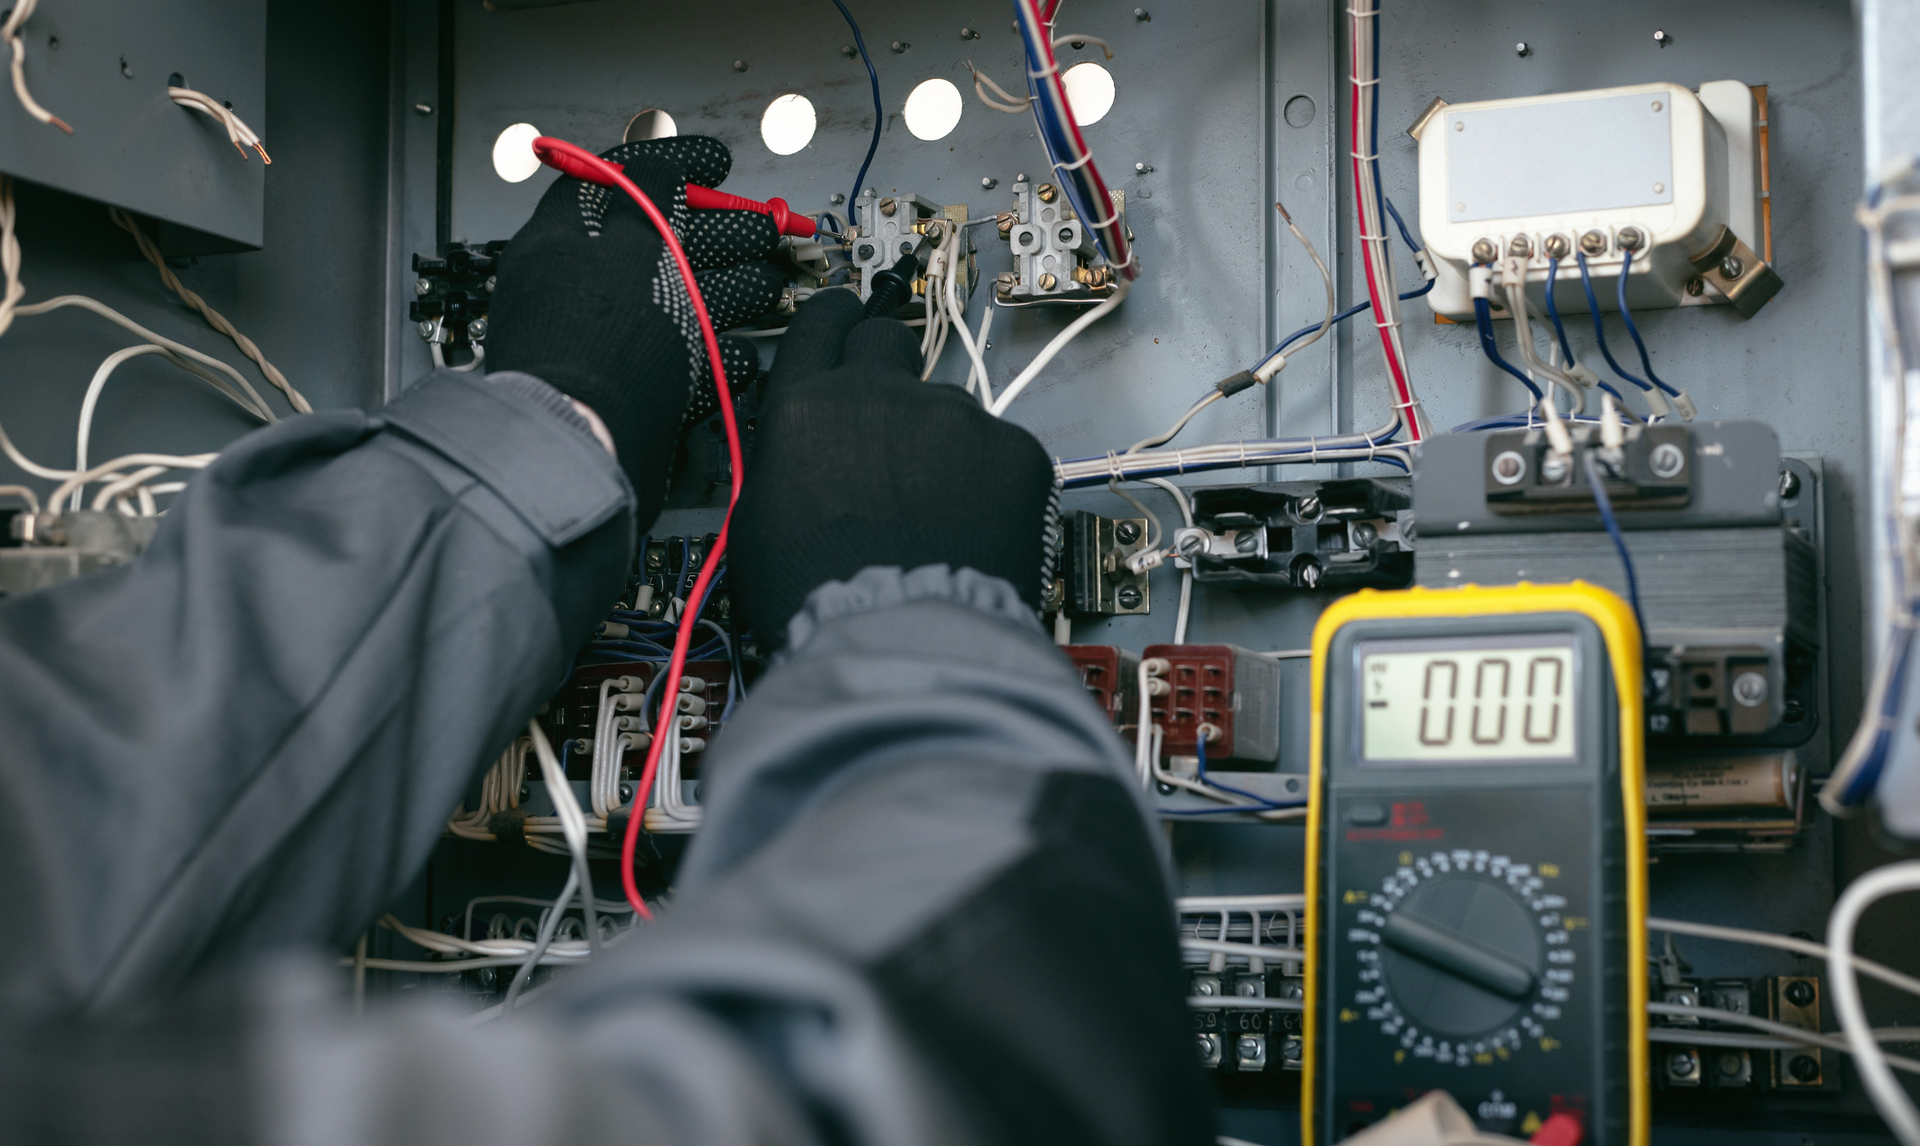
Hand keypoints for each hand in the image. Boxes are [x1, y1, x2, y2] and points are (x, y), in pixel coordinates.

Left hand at [487, 135, 778, 519]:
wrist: (583, 441)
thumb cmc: (595, 338)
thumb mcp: (630, 239)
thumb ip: (650, 194)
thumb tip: (662, 167)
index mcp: (566, 243)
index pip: (618, 181)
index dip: (673, 163)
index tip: (718, 161)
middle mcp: (584, 291)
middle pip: (662, 245)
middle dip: (721, 234)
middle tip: (764, 232)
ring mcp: (609, 345)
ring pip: (680, 305)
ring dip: (732, 290)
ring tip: (770, 286)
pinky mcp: (634, 394)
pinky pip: (682, 368)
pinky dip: (714, 358)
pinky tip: (738, 353)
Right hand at [730, 291, 1059, 647]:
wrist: (900, 640)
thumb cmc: (820, 599)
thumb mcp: (756, 522)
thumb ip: (782, 462)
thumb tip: (793, 455)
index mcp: (809, 407)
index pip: (820, 325)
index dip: (833, 319)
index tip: (845, 317)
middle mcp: (883, 395)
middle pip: (889, 340)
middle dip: (887, 367)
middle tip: (888, 419)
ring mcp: (956, 419)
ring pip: (949, 409)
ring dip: (940, 445)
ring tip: (933, 514)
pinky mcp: (1016, 453)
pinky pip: (1002, 452)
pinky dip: (991, 483)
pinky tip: (973, 530)